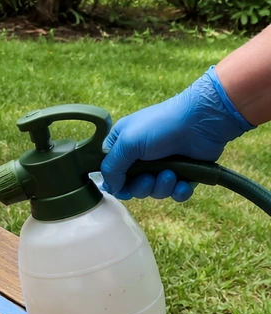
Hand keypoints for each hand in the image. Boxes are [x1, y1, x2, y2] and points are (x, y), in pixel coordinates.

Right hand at [101, 66, 253, 202]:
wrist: (202, 120)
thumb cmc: (160, 126)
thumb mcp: (126, 142)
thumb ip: (110, 168)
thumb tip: (110, 188)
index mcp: (124, 146)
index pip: (112, 172)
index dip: (116, 183)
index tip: (123, 185)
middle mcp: (142, 158)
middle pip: (133, 187)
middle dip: (141, 187)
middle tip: (149, 178)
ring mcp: (163, 166)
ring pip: (154, 191)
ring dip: (161, 187)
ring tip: (171, 174)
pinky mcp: (184, 173)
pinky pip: (176, 193)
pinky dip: (178, 191)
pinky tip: (182, 183)